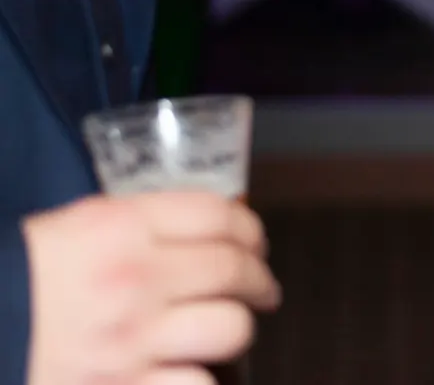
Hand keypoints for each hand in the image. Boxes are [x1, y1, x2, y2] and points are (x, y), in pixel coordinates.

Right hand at [24, 191, 281, 384]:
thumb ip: (131, 228)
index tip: (255, 245)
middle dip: (258, 281)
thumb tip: (194, 234)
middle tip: (262, 291)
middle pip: (233, 269)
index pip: (216, 214)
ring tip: (230, 333)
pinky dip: (201, 380)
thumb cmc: (15, 285)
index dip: (249, 229)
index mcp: (118, 228)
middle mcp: (133, 279)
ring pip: (230, 328)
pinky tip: (192, 374)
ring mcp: (131, 340)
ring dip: (236, 331)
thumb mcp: (67, 234)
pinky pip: (197, 384)